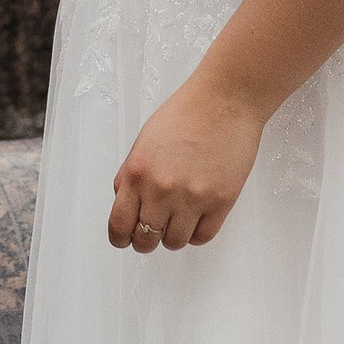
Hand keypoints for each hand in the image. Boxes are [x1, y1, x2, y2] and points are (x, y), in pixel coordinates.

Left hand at [108, 75, 265, 253]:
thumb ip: (129, 175)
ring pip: (175, 242)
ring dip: (173, 236)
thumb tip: (123, 201)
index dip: (120, 238)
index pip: (119, 225)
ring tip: (177, 220)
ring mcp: (192, 198)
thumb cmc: (185, 114)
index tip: (124, 239)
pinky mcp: (220, 202)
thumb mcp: (143, 142)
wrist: (224, 101)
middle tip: (152, 233)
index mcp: (137, 174)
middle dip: (145, 240)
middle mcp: (162, 190)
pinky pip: (202, 236)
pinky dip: (196, 233)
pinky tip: (196, 220)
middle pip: (146, 240)